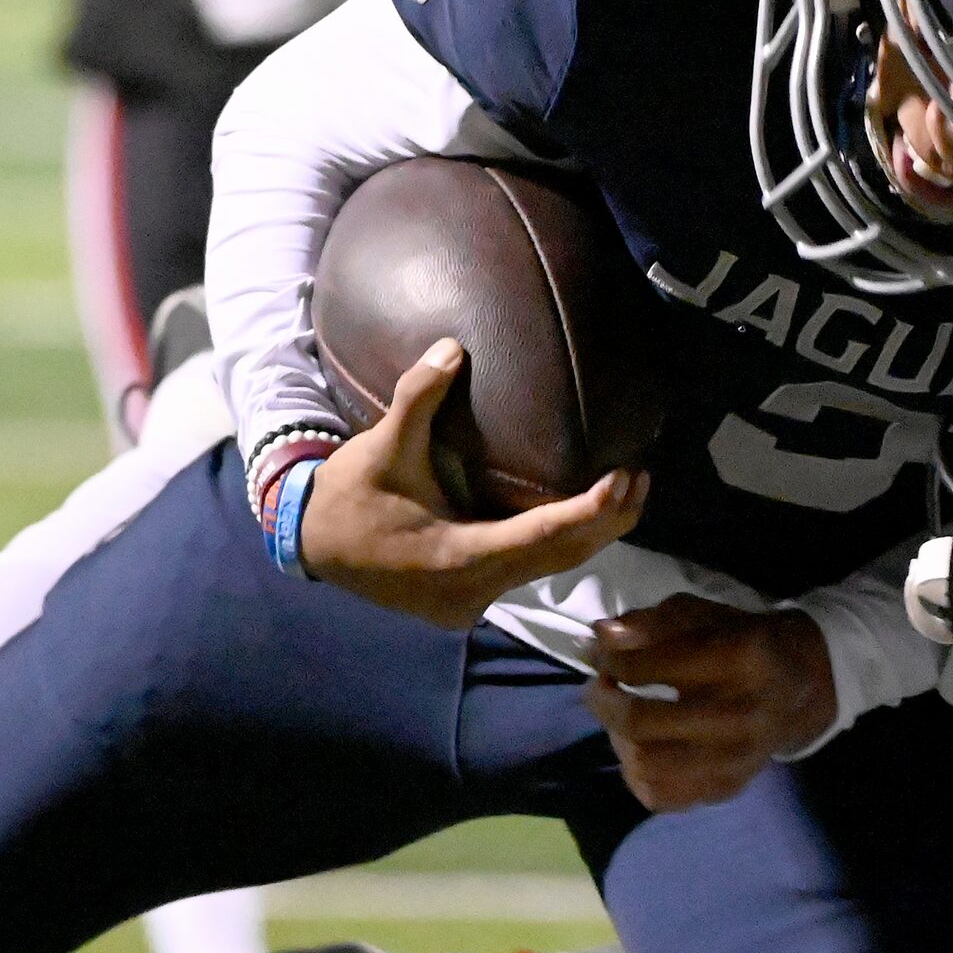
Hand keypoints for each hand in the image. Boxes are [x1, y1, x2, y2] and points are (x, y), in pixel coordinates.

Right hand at [302, 339, 649, 628]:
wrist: (310, 545)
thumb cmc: (349, 495)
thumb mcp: (380, 447)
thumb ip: (416, 399)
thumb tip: (450, 347)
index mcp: (453, 558)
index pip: (539, 536)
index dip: (588, 511)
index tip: (623, 481)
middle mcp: (470, 591)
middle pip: (557, 559)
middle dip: (606, 523)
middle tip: (642, 480)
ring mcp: (469, 604)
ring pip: (547, 571)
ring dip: (589, 536)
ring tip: (628, 494)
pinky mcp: (467, 602)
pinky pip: (527, 574)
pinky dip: (558, 546)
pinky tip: (585, 517)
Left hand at [584, 595, 835, 811]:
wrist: (801, 689)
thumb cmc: (744, 643)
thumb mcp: (704, 615)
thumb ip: (652, 622)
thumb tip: (601, 637)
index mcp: (742, 659)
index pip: (652, 666)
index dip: (612, 660)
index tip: (602, 654)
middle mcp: (742, 715)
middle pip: (643, 722)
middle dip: (605, 702)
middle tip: (599, 687)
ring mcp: (736, 760)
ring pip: (646, 766)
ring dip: (618, 738)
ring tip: (617, 718)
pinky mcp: (727, 787)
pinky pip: (662, 796)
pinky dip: (637, 774)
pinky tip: (639, 748)